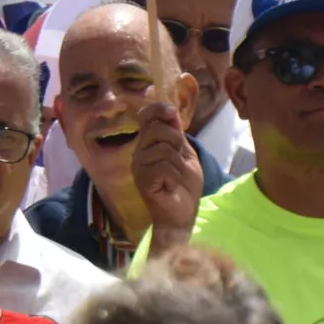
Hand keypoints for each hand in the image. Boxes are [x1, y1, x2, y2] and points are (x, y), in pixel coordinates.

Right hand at [130, 98, 203, 237]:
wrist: (183, 213)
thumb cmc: (184, 185)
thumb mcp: (185, 153)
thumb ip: (176, 134)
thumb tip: (171, 109)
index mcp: (148, 143)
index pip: (146, 116)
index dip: (157, 109)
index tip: (171, 112)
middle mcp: (139, 152)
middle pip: (159, 129)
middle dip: (178, 142)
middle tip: (181, 161)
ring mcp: (138, 166)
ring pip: (164, 149)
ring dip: (179, 164)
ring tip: (176, 178)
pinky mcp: (142, 180)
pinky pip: (164, 167)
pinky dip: (175, 176)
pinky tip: (172, 186)